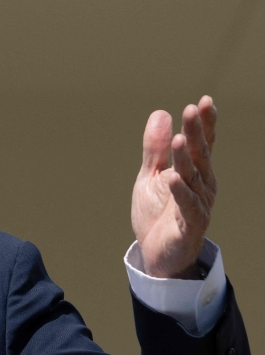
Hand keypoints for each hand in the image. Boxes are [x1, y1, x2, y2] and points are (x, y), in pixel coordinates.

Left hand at [131, 96, 216, 278]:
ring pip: (193, 178)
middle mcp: (201, 186)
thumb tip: (161, 114)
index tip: (203, 101)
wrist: (156, 253)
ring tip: (179, 139)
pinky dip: (180, 192)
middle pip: (200, 156)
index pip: (202, 144)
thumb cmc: (158, 213)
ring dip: (186, 159)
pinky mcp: (189, 225)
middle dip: (197, 133)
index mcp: (194, 172)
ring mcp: (198, 204)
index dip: (204, 124)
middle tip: (192, 110)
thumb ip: (154, 149)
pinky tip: (173, 177)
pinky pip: (186, 206)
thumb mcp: (151, 176)